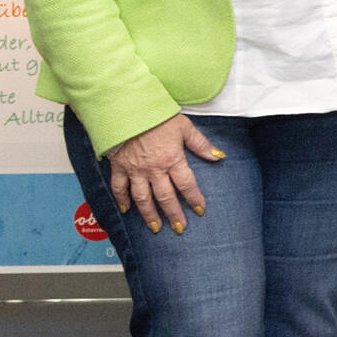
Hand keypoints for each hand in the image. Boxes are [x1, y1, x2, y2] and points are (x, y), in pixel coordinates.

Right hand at [103, 114, 221, 232]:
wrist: (125, 108)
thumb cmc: (156, 115)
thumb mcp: (184, 126)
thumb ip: (200, 144)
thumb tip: (218, 156)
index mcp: (172, 159)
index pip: (186, 184)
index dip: (194, 198)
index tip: (200, 210)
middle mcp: (153, 169)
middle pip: (165, 196)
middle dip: (173, 214)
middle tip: (179, 228)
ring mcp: (134, 170)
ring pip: (142, 197)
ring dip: (149, 214)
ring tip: (155, 227)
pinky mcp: (118, 166)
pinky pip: (119, 187)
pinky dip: (122, 200)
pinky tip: (126, 210)